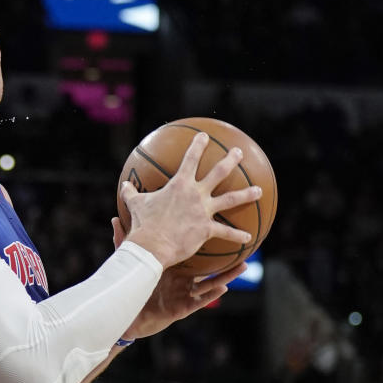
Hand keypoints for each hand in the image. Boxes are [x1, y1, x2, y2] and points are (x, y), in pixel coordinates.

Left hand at [113, 215, 244, 338]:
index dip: (202, 240)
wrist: (125, 314)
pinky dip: (212, 295)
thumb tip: (115, 218)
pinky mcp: (182, 308)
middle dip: (224, 255)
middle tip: (242, 240)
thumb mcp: (129, 263)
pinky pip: (200, 301)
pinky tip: (224, 288)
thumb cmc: (129, 288)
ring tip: (243, 266)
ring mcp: (183, 294)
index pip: (191, 252)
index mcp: (172, 268)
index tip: (214, 222)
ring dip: (226, 276)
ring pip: (209, 284)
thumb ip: (124, 242)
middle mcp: (181, 280)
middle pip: (207, 266)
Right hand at [121, 132, 260, 267]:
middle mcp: (195, 194)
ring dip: (246, 194)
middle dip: (231, 160)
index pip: (190, 159)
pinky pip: (225, 232)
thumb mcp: (135, 204)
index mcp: (179, 185)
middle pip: (219, 173)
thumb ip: (131, 193)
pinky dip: (237, 235)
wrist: (151, 245)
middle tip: (239, 153)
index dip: (198, 146)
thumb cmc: (143, 224)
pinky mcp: (206, 229)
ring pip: (230, 199)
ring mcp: (203, 211)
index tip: (204, 136)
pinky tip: (249, 237)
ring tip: (259, 190)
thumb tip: (123, 185)